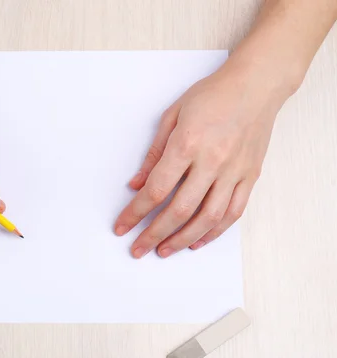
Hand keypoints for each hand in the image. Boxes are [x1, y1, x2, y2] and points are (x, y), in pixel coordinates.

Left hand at [114, 64, 285, 257]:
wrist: (256, 85)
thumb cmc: (212, 96)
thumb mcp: (172, 115)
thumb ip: (154, 153)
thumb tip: (136, 185)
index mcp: (187, 144)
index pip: (156, 189)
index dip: (135, 213)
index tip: (122, 227)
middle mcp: (212, 162)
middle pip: (179, 210)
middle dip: (154, 234)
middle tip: (137, 249)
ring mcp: (234, 171)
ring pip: (207, 218)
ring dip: (182, 239)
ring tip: (164, 251)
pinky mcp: (250, 176)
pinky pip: (233, 213)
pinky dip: (214, 231)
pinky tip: (197, 240)